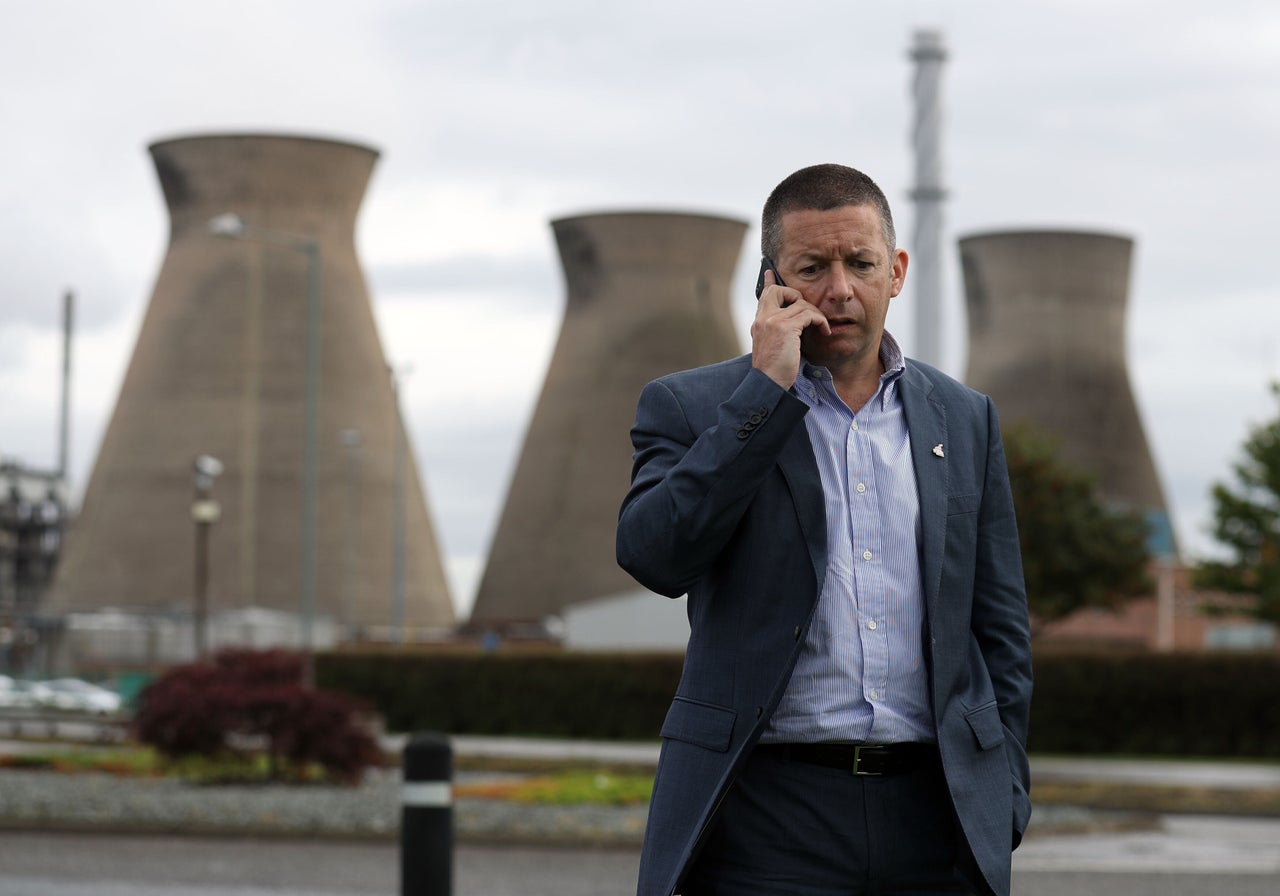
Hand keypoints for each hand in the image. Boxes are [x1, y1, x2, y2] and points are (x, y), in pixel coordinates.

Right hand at [750, 269, 828, 388]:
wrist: (768, 384)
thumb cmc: (773, 371)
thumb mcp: (772, 347)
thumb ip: (777, 332)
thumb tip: (793, 326)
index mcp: (758, 323)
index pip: (764, 295)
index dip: (768, 283)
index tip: (769, 273)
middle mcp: (763, 318)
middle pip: (778, 290)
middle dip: (796, 295)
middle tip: (807, 312)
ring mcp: (773, 321)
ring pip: (801, 303)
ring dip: (816, 314)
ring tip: (823, 328)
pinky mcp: (785, 327)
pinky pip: (809, 314)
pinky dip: (821, 321)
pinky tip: (825, 332)